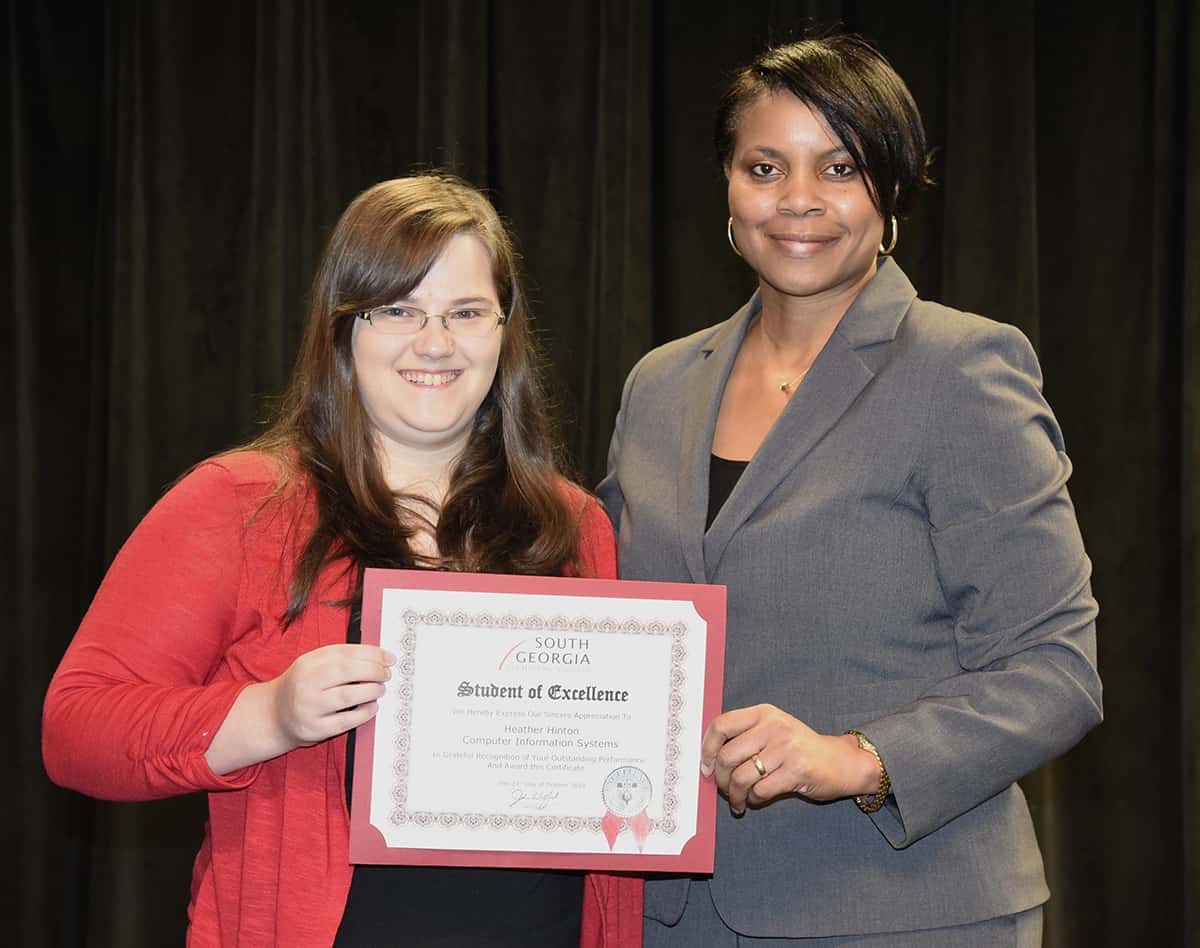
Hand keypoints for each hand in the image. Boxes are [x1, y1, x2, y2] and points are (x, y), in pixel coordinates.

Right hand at [269, 644, 395, 749]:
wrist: (275, 715)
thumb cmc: (303, 686)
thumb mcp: (314, 665)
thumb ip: (343, 658)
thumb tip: (382, 657)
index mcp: (308, 663)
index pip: (344, 653)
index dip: (371, 654)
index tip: (389, 658)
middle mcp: (306, 683)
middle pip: (346, 671)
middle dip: (373, 671)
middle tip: (386, 674)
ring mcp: (309, 707)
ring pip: (348, 696)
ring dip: (372, 691)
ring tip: (379, 689)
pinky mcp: (315, 729)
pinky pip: (346, 721)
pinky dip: (365, 713)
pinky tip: (372, 707)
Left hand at [699, 704, 878, 814]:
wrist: (841, 762)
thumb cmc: (800, 749)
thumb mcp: (773, 731)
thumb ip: (745, 738)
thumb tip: (709, 762)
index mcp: (763, 713)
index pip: (721, 725)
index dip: (707, 749)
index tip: (707, 767)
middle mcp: (773, 726)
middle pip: (727, 756)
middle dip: (721, 780)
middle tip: (725, 789)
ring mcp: (786, 748)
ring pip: (741, 777)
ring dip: (735, 795)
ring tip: (738, 801)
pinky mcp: (797, 770)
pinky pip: (760, 791)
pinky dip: (753, 800)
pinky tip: (756, 800)